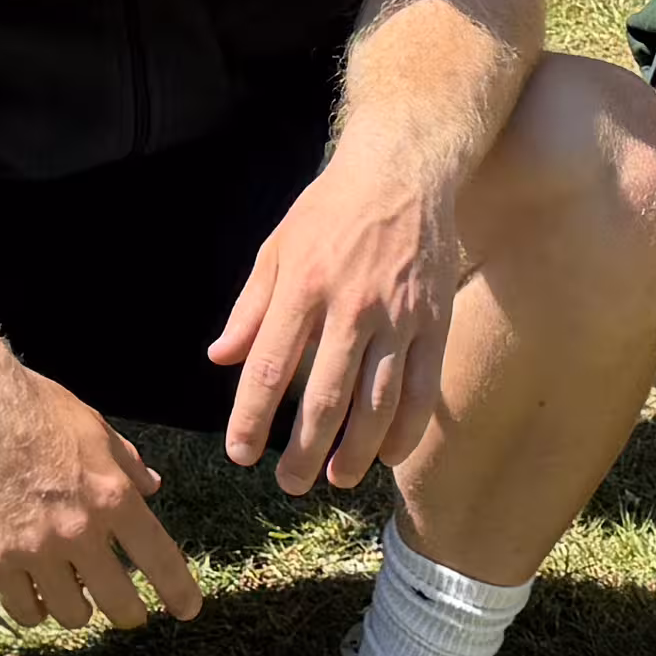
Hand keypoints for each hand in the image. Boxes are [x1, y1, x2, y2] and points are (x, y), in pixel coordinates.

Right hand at [0, 352, 198, 631]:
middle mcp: (80, 531)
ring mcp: (36, 549)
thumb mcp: (95, 429)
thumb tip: (152, 487)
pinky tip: (36, 599)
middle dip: (129, 613)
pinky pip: (25, 610)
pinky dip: (35, 610)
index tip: (187, 610)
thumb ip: (127, 465)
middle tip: (127, 612)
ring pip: (71, 614)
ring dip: (79, 610)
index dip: (179, 593)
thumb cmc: (37, 409)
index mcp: (114, 497)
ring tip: (75, 601)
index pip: (160, 559)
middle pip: (118, 603)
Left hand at [210, 151, 460, 492]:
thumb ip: (250, 308)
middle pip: (323, 399)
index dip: (250, 419)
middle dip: (303, 451)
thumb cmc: (330, 210)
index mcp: (302, 287)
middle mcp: (350, 307)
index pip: (268, 370)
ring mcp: (398, 318)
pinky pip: (422, 390)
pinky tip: (389, 456)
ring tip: (335, 478)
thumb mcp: (276, 247)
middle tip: (289, 484)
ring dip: (355, 452)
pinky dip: (406, 431)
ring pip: (376, 404)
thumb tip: (220, 358)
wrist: (403, 171)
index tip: (240, 454)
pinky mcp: (434, 322)